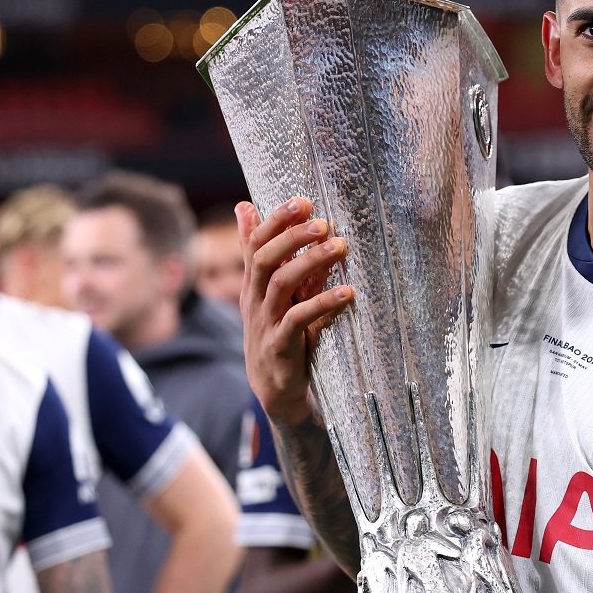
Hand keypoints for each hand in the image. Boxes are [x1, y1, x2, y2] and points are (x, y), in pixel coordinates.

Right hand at [236, 198, 353, 426]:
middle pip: (264, 258)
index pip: (255, 243)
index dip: (276, 220)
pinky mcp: (280, 346)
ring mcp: (265, 323)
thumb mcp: (274, 294)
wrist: (277, 392)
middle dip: (292, 236)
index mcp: (253, 284)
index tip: (303, 200)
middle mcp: (254, 300)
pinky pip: (299, 319)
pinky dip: (323, 303)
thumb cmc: (281, 335)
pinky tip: (347, 292)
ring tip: (340, 246)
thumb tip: (246, 208)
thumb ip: (271, 256)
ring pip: (281, 284)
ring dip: (311, 262)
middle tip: (322, 221)